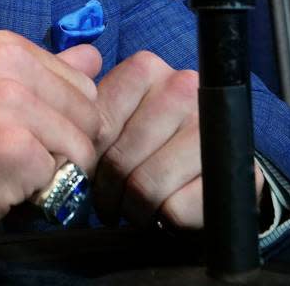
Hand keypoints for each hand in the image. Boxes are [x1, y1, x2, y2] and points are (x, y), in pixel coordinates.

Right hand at [0, 31, 101, 250]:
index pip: (85, 88)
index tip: (23, 136)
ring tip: (7, 173)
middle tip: (15, 160)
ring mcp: (12, 105)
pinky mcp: (13, 148)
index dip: (65, 124)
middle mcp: (11, 67)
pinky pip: (60, 178)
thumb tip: (93, 55)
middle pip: (91, 119)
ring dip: (53, 175)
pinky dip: (35, 194)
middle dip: (66, 151)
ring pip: (83, 151)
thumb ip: (45, 73)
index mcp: (8, 48)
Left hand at [91, 51, 263, 229]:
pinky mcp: (230, 168)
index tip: (92, 170)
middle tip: (110, 202)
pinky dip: (164, 220)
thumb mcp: (114, 121)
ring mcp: (210, 126)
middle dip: (108, 191)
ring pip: (146, 185)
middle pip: (120, 157)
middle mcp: (183, 87)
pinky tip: (163, 213)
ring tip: (133, 208)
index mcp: (147, 69)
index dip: (89, 157)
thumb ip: (85, 114)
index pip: (98, 124)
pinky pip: (176, 208)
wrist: (208, 167)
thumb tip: (59, 122)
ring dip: (133, 209)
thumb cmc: (149, 143)